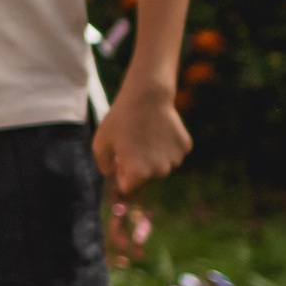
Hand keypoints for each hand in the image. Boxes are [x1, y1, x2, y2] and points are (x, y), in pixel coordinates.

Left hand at [94, 79, 191, 195]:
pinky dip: (164, 147)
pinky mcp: (185, 147)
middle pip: (145, 179)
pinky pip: (171, 154)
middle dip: (136, 169)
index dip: (120, 177)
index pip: (128, 190)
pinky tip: (157, 131)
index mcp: (139, 174)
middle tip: (128, 146)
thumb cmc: (120, 120)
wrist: (146, 96)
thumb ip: (105, 168)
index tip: (118, 168)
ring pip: (160, 166)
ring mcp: (175, 160)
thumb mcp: (100, 145)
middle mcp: (160, 171)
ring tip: (142, 136)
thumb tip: (115, 181)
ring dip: (151, 158)